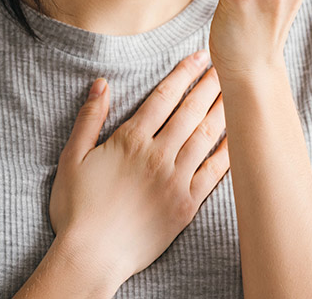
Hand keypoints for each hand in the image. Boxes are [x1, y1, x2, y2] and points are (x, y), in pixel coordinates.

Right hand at [48, 52, 229, 284]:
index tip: (199, 56)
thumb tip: (101, 84)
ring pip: (206, 137)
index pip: (163, 97)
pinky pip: (214, 173)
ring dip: (223, 110)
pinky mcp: (186, 205)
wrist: (92, 255)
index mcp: (130, 140)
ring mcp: (176, 180)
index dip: (183, 73)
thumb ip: (89, 119)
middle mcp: (158, 155)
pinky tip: (240, 138)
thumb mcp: (71, 158)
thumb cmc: (76, 209)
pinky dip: (229, 152)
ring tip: (237, 91)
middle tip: (227, 65)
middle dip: (209, 84)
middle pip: (190, 111)